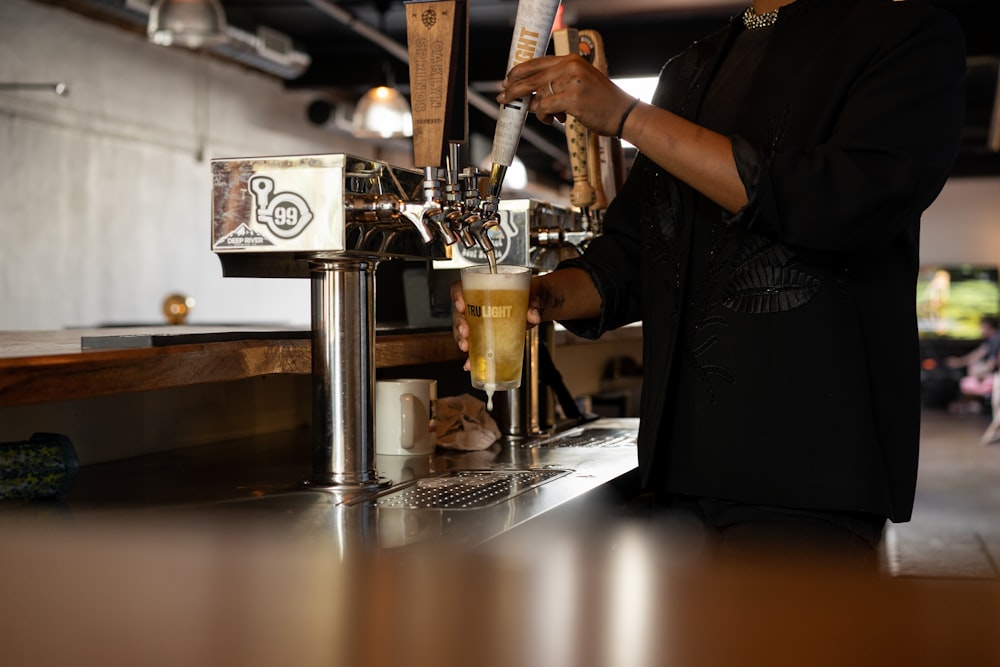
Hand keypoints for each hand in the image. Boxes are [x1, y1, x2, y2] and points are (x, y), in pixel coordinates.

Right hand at [451, 278, 543, 371]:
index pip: (461, 287)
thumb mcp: (535, 293)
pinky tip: (470, 364)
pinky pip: (475, 345)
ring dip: (462, 340)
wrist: (538, 305)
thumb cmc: (532, 293)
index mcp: (485, 288)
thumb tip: (532, 315)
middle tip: (466, 333)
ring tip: (466, 348)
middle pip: (459, 312)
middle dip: (459, 324)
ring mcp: (480, 321)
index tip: (461, 305)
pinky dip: (472, 356)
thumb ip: (534, 303)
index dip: (457, 295)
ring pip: (463, 329)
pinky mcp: (486, 336)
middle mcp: (478, 304)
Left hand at [497, 54, 635, 136]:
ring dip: (538, 110)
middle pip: (531, 77)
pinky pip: (545, 108)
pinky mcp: (572, 99)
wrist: (624, 113)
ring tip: (551, 117)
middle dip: (514, 90)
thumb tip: (532, 93)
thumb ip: (558, 83)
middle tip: (503, 99)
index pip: (537, 63)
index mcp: (571, 60)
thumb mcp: (580, 84)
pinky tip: (555, 120)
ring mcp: (572, 82)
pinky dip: (545, 117)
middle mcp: (570, 66)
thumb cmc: (602, 102)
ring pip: (537, 95)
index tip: (507, 81)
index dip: (518, 72)